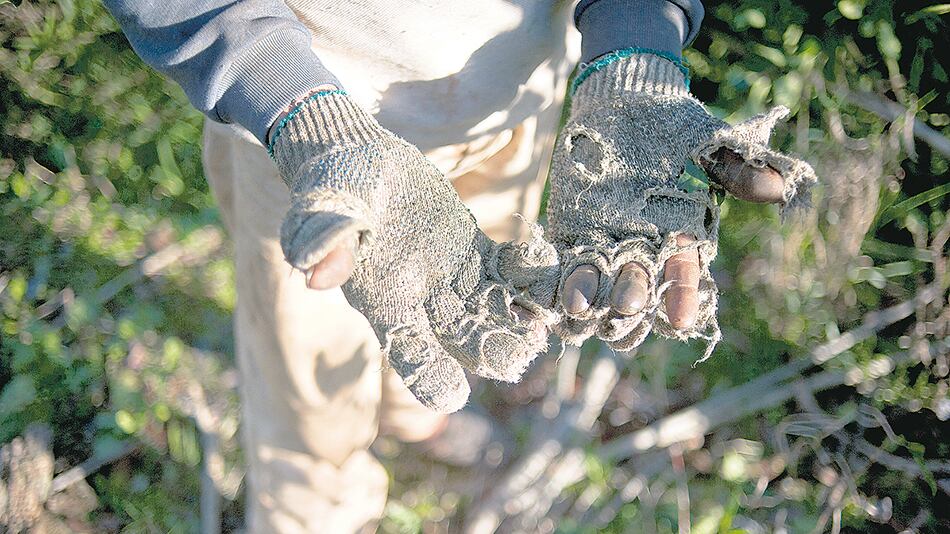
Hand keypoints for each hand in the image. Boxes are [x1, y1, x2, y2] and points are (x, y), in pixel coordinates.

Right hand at [270, 91, 553, 412]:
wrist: (358, 159)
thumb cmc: (332, 186)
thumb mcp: (324, 207)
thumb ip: (326, 238)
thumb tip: (314, 275)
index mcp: (387, 303)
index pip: (409, 353)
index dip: (429, 375)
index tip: (452, 396)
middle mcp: (425, 302)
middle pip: (465, 341)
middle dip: (494, 350)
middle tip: (523, 350)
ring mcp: (456, 279)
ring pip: (496, 312)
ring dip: (523, 320)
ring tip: (548, 319)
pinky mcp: (477, 252)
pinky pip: (512, 272)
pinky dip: (533, 274)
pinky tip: (552, 265)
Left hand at [545, 52, 815, 353]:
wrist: (628, 101)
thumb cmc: (676, 125)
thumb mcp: (711, 144)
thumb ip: (739, 170)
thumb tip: (780, 188)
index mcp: (682, 237)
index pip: (684, 274)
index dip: (683, 296)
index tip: (681, 319)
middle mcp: (645, 248)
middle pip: (640, 286)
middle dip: (634, 298)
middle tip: (627, 307)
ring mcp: (608, 241)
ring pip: (602, 282)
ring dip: (593, 298)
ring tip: (581, 308)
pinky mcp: (575, 230)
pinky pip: (570, 262)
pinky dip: (563, 280)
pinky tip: (557, 295)